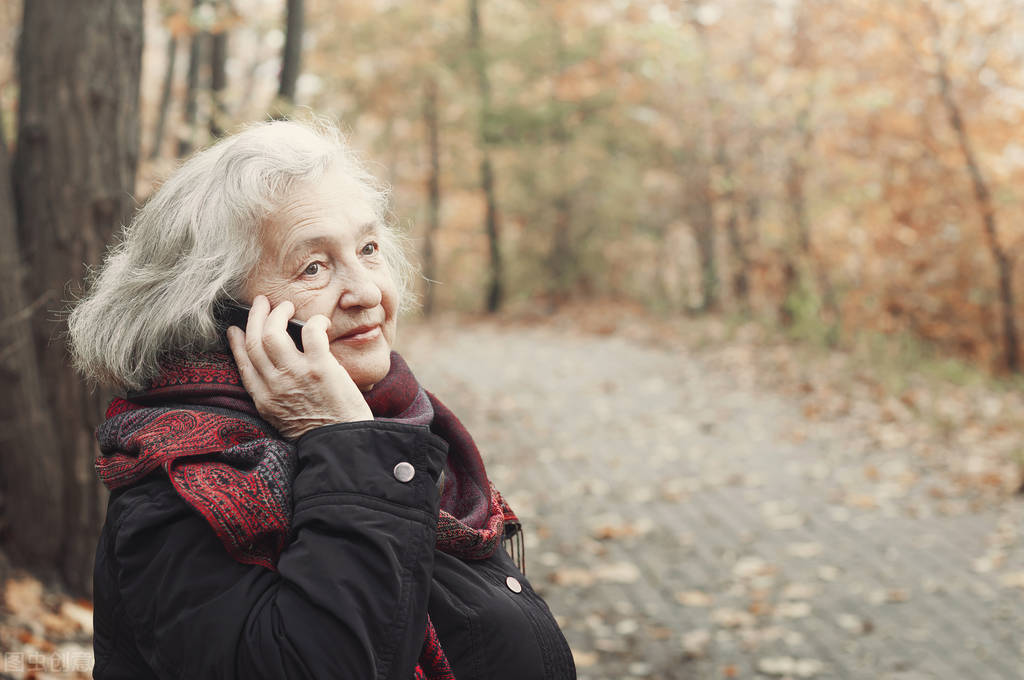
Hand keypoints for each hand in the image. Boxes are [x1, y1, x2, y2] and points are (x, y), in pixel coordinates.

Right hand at [226, 295, 372, 439]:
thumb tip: (279, 367)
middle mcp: (275, 385)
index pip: (243, 363)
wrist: (343, 444)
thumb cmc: (321, 431)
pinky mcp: (320, 368)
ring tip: (286, 306)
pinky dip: (315, 322)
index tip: (236, 329)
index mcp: (264, 399)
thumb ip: (277, 394)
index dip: (237, 342)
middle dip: (255, 317)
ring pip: (272, 333)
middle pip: (254, 341)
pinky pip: (311, 333)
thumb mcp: (284, 418)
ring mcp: (296, 375)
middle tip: (261, 303)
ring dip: (278, 314)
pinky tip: (321, 321)